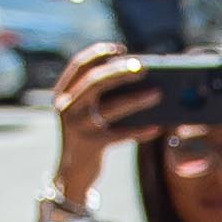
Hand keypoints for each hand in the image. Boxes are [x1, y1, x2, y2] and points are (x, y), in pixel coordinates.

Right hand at [44, 42, 163, 216]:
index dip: (99, 53)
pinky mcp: (89, 146)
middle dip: (120, 71)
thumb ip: (103, 95)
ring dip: (136, 99)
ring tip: (158, 94)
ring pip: (109, 108)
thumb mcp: (88, 112)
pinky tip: (158, 127)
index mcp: (63, 93)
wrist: (73, 173)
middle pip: (94, 82)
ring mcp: (76, 127)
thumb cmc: (89, 135)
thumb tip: (140, 78)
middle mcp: (65, 107)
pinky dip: (139, 130)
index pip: (79, 64)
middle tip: (144, 68)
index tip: (121, 48)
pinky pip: (119, 135)